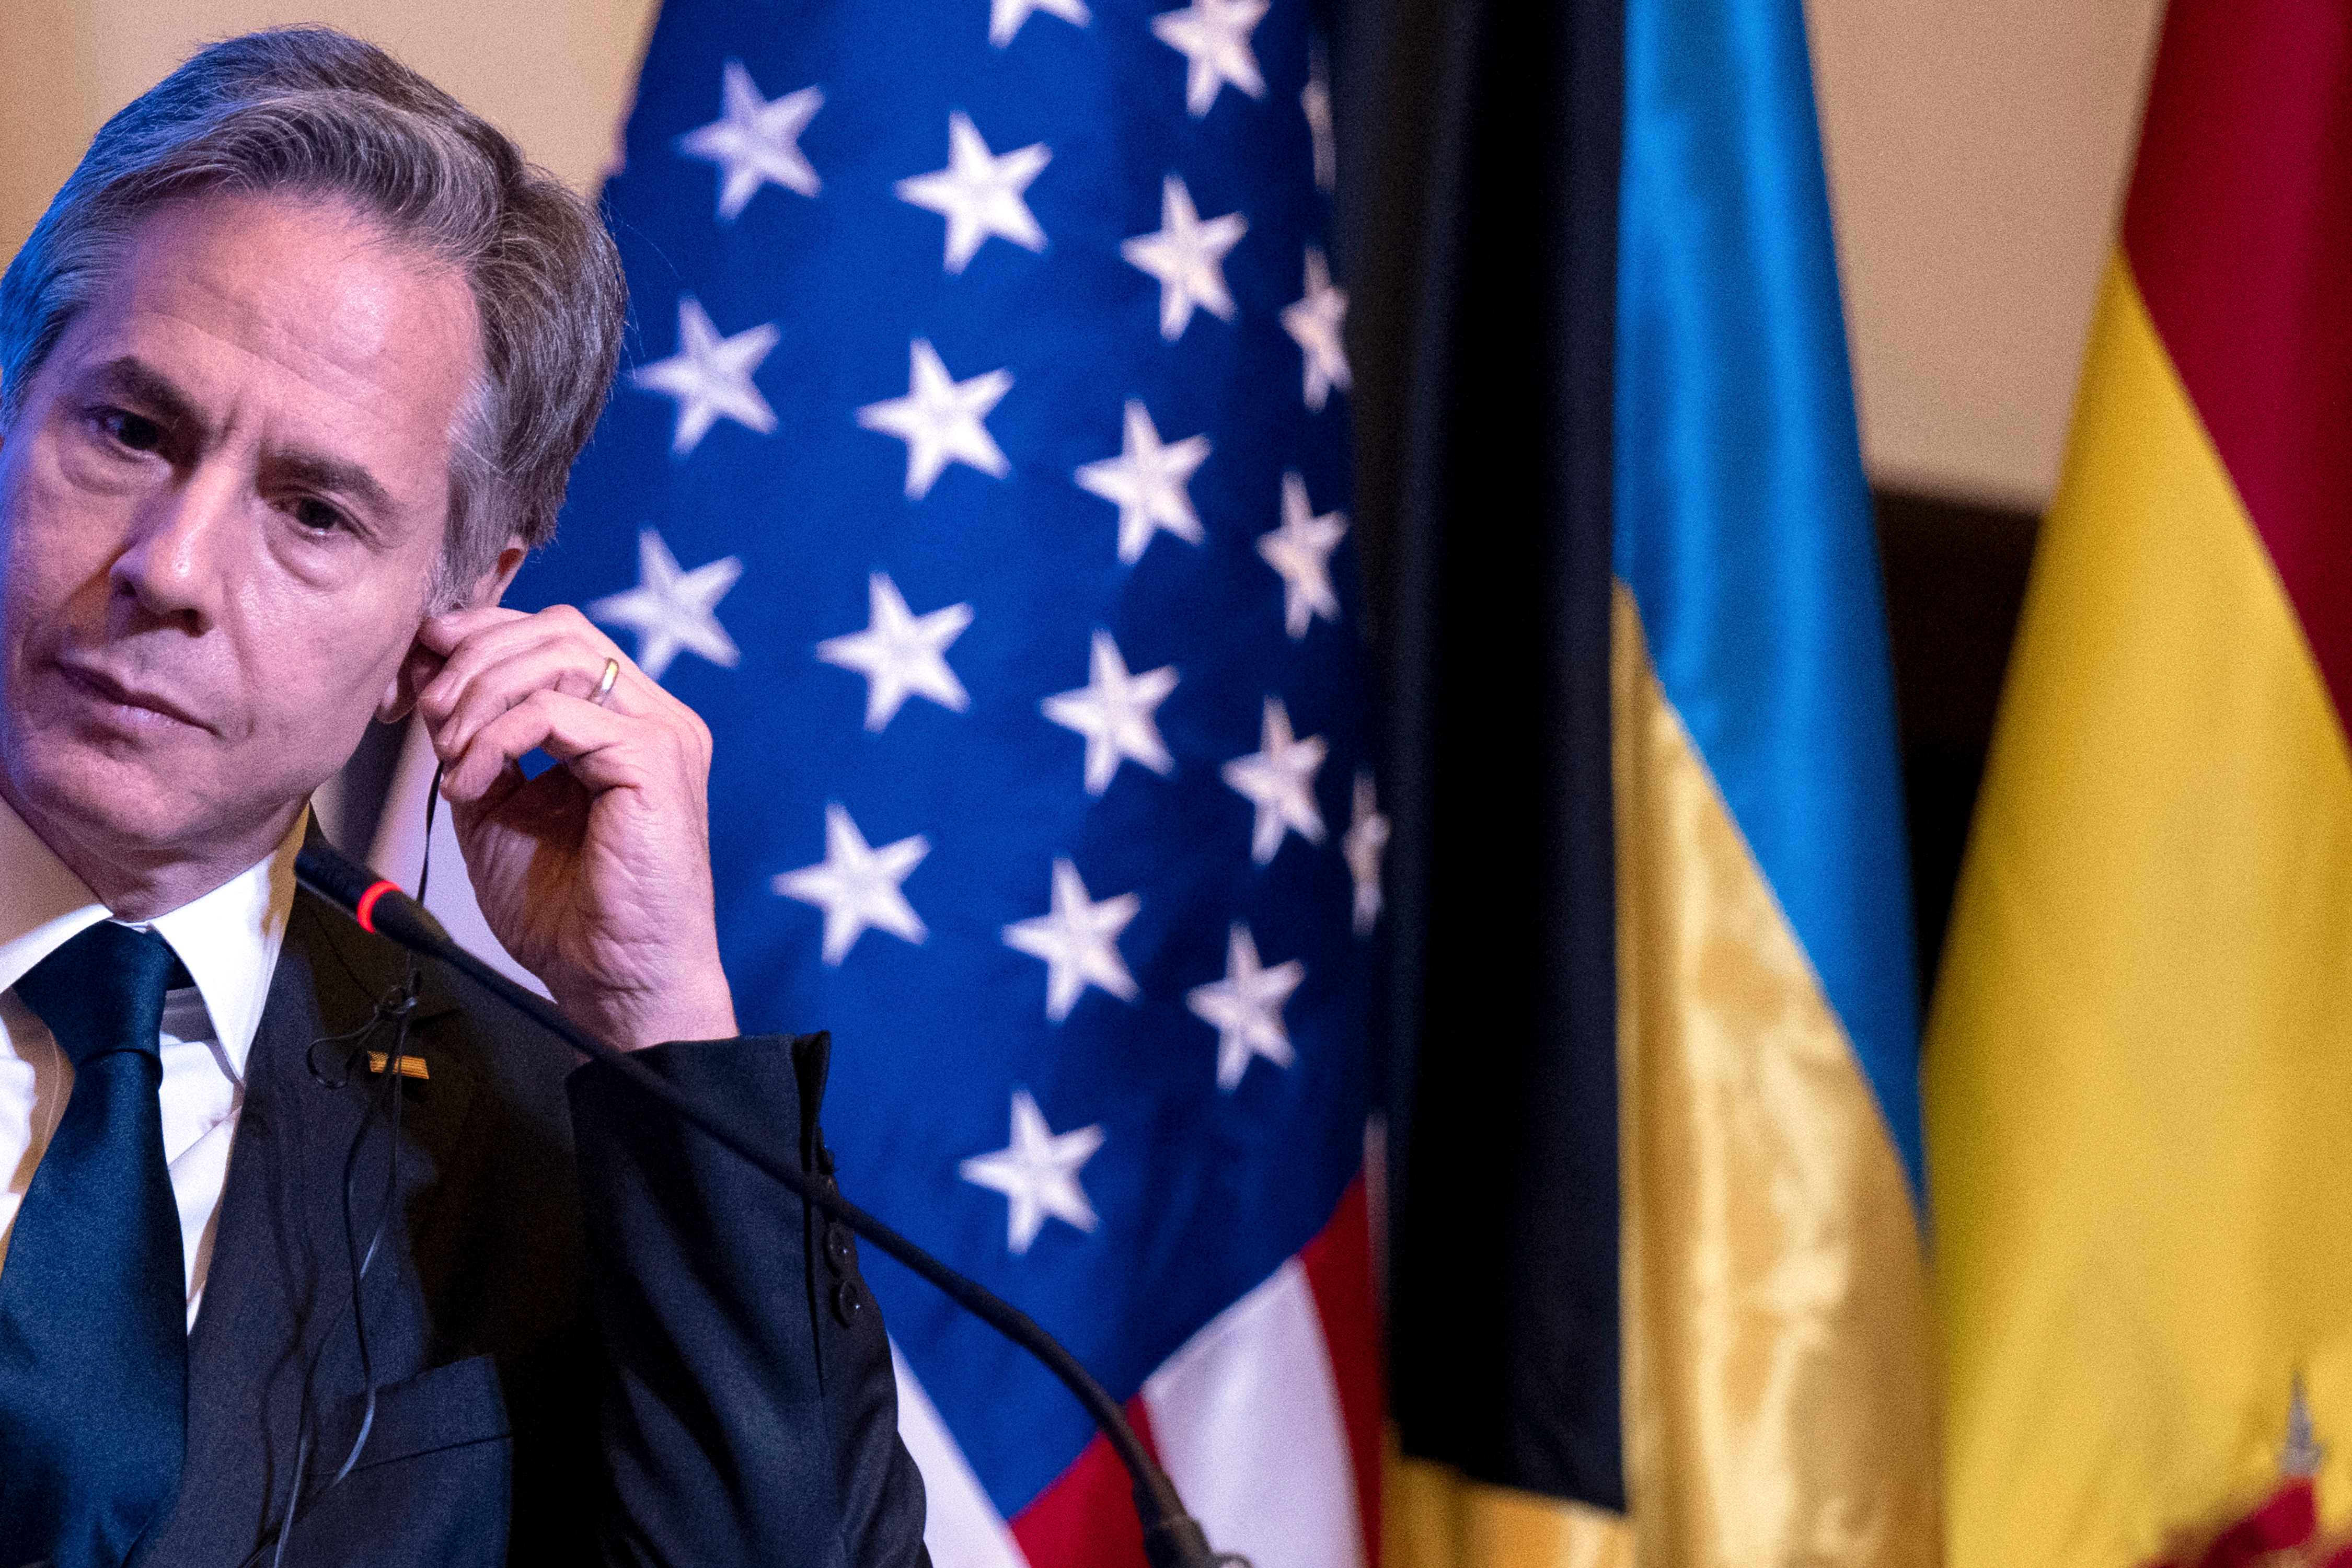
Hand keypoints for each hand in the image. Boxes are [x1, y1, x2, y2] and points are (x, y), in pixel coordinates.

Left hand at [410, 605, 737, 1051]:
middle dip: (472, 658)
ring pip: (559, 655)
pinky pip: (557, 712)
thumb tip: (431, 683)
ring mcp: (662, 733)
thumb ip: (478, 742)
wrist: (616, 983)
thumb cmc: (570, 914)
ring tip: (451, 754)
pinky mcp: (655, 761)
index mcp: (625, 721)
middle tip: (426, 711)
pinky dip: (498, 737)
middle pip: (556, 629)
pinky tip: (473, 783)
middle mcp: (654, 715)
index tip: (417, 678)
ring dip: (481, 695)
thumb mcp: (500, 807)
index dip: (478, 640)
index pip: (553, 636)